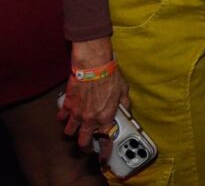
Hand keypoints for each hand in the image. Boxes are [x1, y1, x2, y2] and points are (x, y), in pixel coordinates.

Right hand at [59, 39, 129, 153]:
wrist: (94, 66)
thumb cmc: (110, 76)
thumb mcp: (123, 91)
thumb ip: (124, 104)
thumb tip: (126, 110)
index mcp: (105, 117)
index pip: (105, 139)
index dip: (105, 148)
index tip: (104, 154)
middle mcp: (90, 119)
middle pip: (83, 141)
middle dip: (85, 146)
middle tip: (87, 146)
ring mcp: (77, 113)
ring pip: (69, 131)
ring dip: (72, 132)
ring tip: (76, 130)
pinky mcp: (68, 105)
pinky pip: (62, 117)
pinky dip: (63, 118)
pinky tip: (66, 115)